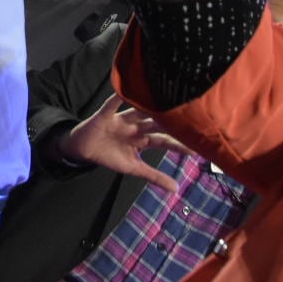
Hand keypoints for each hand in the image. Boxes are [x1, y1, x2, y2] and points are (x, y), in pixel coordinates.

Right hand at [55, 94, 188, 190]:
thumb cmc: (109, 156)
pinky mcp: (105, 116)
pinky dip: (116, 99)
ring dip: (149, 107)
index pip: (164, 140)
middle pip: (155, 124)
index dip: (179, 143)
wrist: (83, 150)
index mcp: (142, 139)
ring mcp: (120, 119)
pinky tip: (125, 92)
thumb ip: (154, 176)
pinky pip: (111, 105)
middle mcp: (135, 126)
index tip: (199, 145)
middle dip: (169, 123)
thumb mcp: (133, 168)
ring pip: (137, 112)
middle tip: (188, 120)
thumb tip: (176, 189)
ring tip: (164, 102)